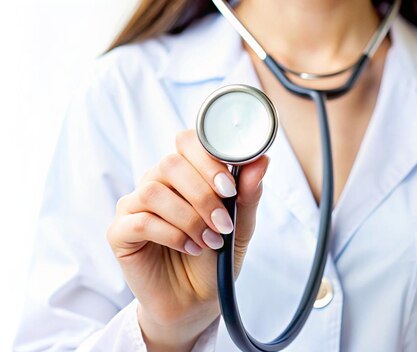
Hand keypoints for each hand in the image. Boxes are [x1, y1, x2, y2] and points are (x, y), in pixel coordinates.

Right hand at [107, 130, 268, 350]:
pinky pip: (140, 221)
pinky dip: (171, 234)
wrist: (197, 300)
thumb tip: (262, 160)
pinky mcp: (120, 232)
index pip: (187, 142)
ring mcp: (134, 206)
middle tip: (223, 223)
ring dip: (189, 218)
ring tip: (209, 241)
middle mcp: (157, 182)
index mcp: (184, 173)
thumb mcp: (240, 226)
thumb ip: (248, 193)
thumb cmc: (216, 257)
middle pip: (170, 164)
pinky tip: (189, 247)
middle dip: (203, 195)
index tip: (229, 188)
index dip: (208, 159)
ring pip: (154, 191)